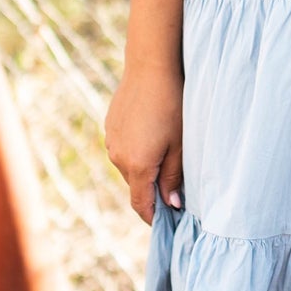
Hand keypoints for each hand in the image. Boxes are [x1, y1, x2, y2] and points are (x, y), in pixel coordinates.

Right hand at [104, 64, 184, 223]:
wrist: (150, 68)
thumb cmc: (172, 106)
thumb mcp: (180, 145)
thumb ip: (173, 177)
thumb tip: (171, 204)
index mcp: (137, 166)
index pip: (141, 204)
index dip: (153, 217)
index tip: (165, 223)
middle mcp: (118, 157)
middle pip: (136, 186)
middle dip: (153, 191)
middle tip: (175, 187)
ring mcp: (111, 141)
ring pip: (129, 167)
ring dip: (145, 169)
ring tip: (166, 154)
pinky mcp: (110, 127)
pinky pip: (123, 149)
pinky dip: (137, 151)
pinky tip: (153, 135)